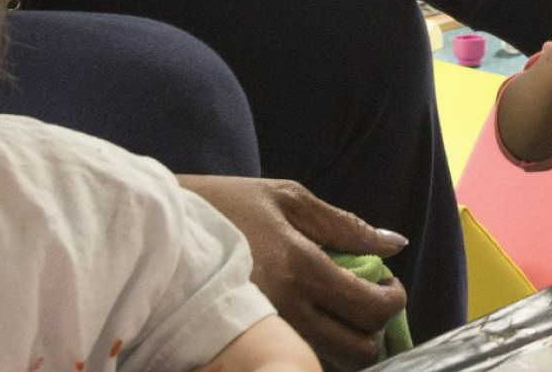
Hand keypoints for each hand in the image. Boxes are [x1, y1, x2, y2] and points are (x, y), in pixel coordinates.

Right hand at [178, 175, 407, 370]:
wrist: (157, 226)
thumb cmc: (224, 203)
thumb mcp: (287, 197)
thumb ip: (345, 225)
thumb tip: (395, 243)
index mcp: (298, 265)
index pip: (370, 307)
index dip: (393, 300)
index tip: (388, 283)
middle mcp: (283, 308)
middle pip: (358, 352)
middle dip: (376, 330)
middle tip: (368, 299)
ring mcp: (262, 330)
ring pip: (328, 362)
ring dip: (347, 339)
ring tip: (338, 306)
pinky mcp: (243, 340)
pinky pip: (296, 356)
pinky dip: (315, 342)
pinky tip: (309, 313)